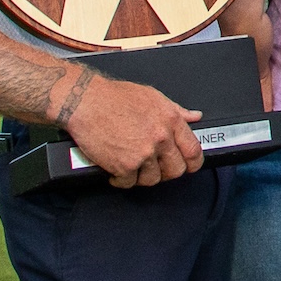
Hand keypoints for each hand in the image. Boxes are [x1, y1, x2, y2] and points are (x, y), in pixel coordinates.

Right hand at [57, 70, 204, 188]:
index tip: (189, 165)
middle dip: (166, 172)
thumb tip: (194, 117)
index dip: (193, 163)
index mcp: (170, 120)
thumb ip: (176, 110)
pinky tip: (116, 169)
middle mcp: (160, 138)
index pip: (193, 150)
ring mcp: (143, 154)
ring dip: (142, 176)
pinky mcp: (124, 166)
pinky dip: (121, 180)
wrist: (86, 102)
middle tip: (154, 166)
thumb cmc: (114, 97)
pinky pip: (129, 183)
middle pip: (176, 170)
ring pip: (153, 179)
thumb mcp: (152, 97)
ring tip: (132, 165)